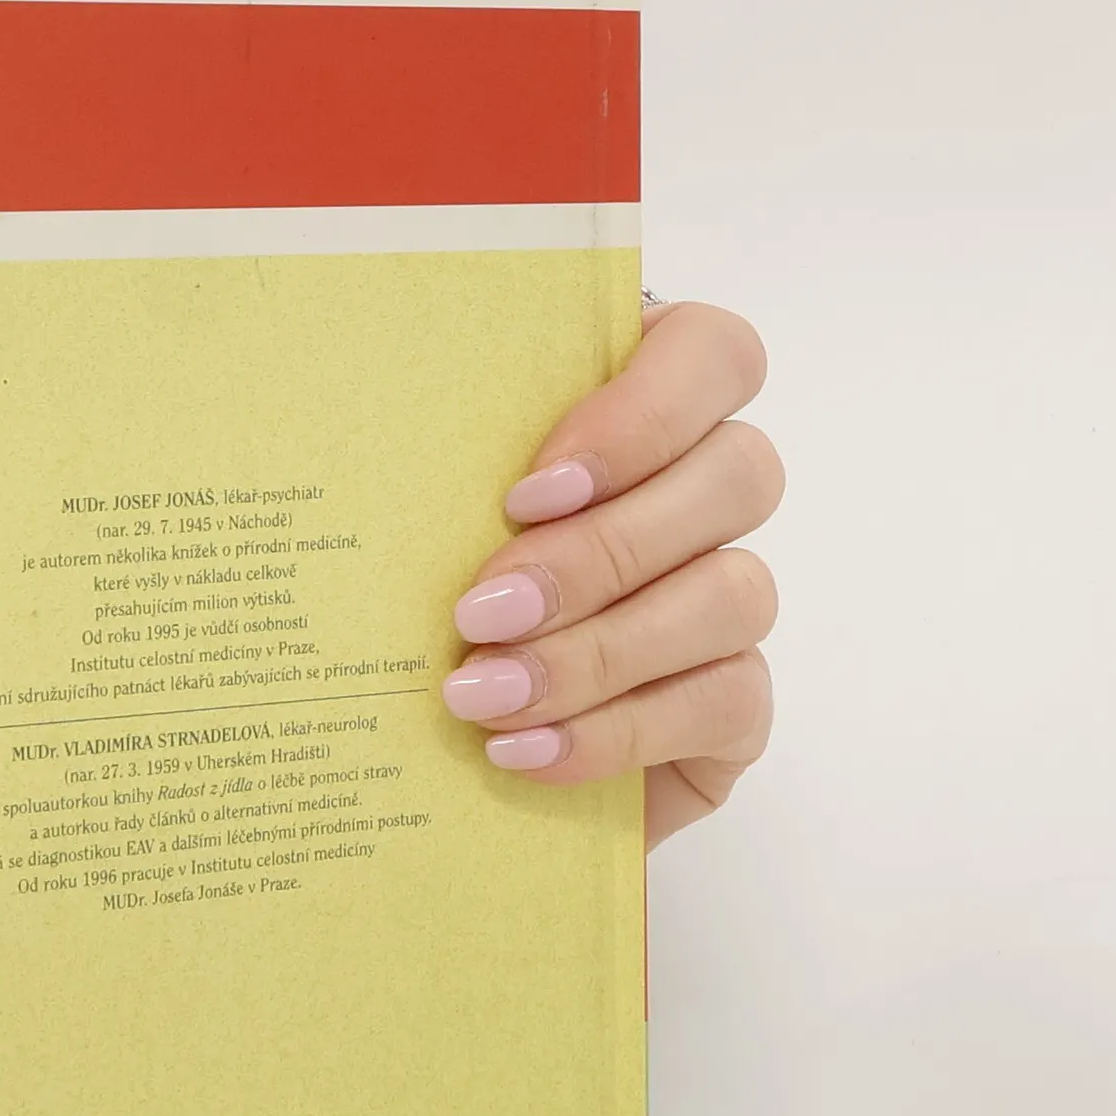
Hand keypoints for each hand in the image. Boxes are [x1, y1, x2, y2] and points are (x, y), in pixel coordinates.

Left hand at [440, 302, 780, 847]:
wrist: (428, 762)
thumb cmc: (415, 599)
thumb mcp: (415, 517)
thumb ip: (436, 465)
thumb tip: (377, 430)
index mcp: (639, 410)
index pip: (714, 353)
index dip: (643, 414)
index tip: (527, 493)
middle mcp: (705, 494)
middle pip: (739, 474)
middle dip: (599, 551)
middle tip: (480, 612)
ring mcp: (729, 599)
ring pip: (735, 591)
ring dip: (599, 651)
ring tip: (485, 696)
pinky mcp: (734, 704)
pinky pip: (724, 702)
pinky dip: (617, 732)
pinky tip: (528, 751)